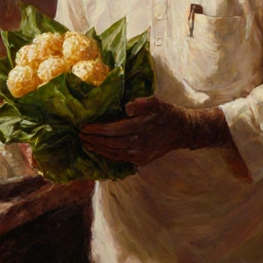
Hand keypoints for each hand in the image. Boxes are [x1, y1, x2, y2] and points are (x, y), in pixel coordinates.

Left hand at [79, 96, 203, 166]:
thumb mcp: (157, 102)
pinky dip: (107, 155)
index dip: (97, 129)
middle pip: (111, 143)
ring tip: (85, 142)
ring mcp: (141, 154)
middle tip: (79, 134)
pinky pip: (120, 158)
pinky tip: (99, 150)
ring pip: (114, 153)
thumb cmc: (168, 113)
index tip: (84, 126)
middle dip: (93, 139)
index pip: (114, 129)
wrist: (183, 131)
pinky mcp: (142, 160)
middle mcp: (140, 144)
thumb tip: (127, 107)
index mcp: (142, 127)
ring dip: (98, 149)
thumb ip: (142, 103)